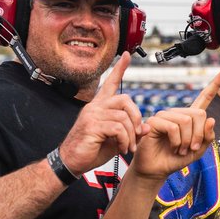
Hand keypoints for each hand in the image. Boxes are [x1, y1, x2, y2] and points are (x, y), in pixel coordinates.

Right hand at [58, 53, 142, 174]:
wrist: (72, 162)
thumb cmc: (91, 150)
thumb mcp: (116, 141)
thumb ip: (131, 133)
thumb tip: (147, 127)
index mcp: (100, 107)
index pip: (111, 83)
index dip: (119, 69)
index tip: (128, 56)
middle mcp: (95, 107)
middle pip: (124, 99)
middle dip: (136, 117)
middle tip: (137, 133)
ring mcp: (92, 115)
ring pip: (123, 116)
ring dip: (131, 135)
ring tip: (128, 147)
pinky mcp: (92, 126)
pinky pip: (117, 128)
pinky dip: (124, 140)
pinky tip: (122, 148)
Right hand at [132, 69, 219, 180]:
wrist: (157, 169)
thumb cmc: (175, 159)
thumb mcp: (197, 151)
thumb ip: (207, 137)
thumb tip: (211, 119)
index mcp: (190, 118)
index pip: (204, 98)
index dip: (214, 85)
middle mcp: (178, 114)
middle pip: (199, 114)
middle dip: (198, 135)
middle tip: (191, 148)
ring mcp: (165, 116)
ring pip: (186, 121)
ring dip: (186, 140)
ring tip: (180, 149)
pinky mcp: (155, 121)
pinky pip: (173, 127)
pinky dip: (176, 141)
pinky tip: (172, 147)